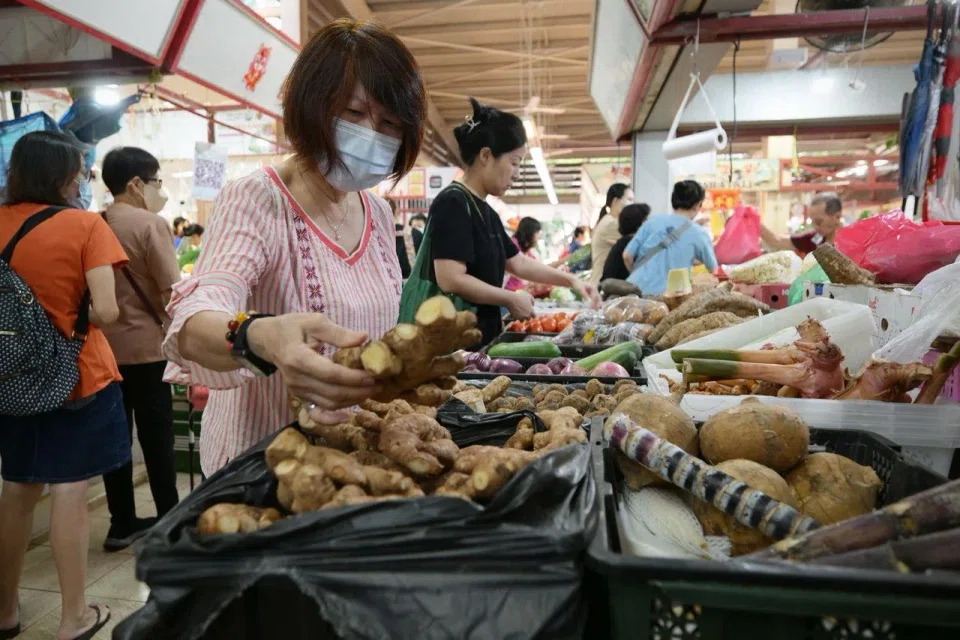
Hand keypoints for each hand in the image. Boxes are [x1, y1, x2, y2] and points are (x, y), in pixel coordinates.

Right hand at [248, 314, 377, 424]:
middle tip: (379, 384)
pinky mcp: (299, 397)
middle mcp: (296, 379)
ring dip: (351, 401)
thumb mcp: (314, 321)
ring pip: (328, 404)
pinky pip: (316, 413)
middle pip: (331, 392)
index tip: (373, 376)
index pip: (330, 373)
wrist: (268, 340)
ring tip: (371, 391)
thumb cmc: (292, 327)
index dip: (353, 377)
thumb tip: (364, 338)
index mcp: (298, 358)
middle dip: (358, 391)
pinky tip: (347, 417)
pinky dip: (331, 419)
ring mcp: (297, 391)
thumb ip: (338, 333)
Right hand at [506, 290, 534, 319]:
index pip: (534, 316)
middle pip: (528, 318)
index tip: (530, 312)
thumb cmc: (520, 297)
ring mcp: (521, 317)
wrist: (511, 299)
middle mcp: (527, 316)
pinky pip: (516, 319)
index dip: (532, 314)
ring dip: (521, 317)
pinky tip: (515, 312)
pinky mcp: (515, 318)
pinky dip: (516, 317)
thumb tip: (532, 305)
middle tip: (523, 311)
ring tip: (519, 312)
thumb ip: (532, 301)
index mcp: (531, 311)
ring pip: (522, 320)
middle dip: (526, 316)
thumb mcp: (529, 296)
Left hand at [570, 279, 601, 309]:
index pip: (595, 297)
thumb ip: (585, 295)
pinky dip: (594, 303)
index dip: (594, 303)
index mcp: (593, 288)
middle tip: (597, 311)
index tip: (592, 308)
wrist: (574, 282)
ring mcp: (593, 292)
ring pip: (597, 299)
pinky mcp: (591, 294)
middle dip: (598, 304)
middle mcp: (594, 290)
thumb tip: (589, 301)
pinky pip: (594, 299)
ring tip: (596, 311)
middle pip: (598, 298)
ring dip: (597, 304)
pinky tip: (593, 308)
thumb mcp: (580, 290)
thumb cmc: (577, 285)